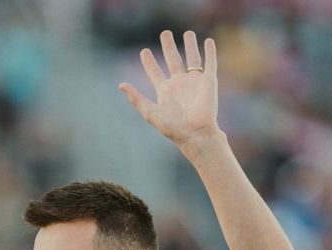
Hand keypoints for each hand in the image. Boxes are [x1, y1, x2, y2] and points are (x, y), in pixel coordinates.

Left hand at [119, 30, 219, 151]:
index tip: (144, 51)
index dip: (149, 62)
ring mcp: (194, 82)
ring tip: (188, 33)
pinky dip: (210, 52)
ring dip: (190, 46)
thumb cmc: (173, 127)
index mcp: (165, 91)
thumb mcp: (150, 112)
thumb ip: (136, 98)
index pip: (155, 72)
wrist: (195, 133)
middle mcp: (180, 85)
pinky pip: (210, 63)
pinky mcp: (208, 82)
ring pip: (192, 59)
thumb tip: (121, 85)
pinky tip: (208, 41)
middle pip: (173, 60)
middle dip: (169, 47)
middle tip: (165, 33)